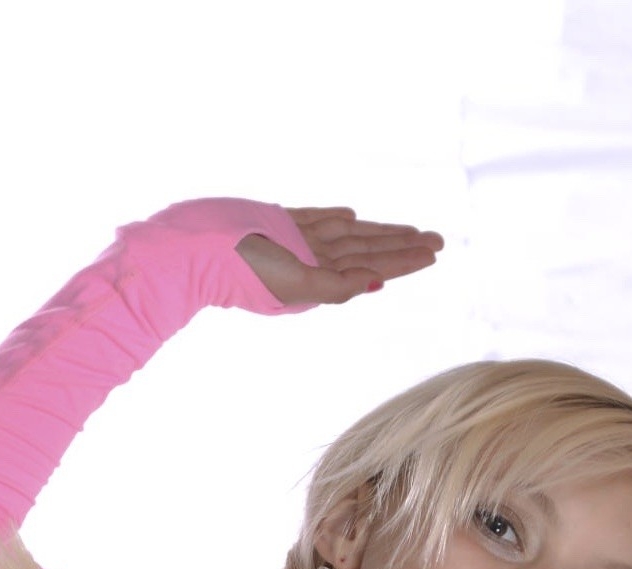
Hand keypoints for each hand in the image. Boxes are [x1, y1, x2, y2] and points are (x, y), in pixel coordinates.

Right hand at [237, 206, 443, 309]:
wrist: (195, 250)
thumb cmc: (241, 272)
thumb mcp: (293, 285)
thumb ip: (334, 287)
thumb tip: (375, 284)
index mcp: (320, 280)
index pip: (373, 266)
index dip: (404, 258)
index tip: (433, 251)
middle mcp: (313, 261)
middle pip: (368, 250)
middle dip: (402, 245)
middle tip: (437, 239)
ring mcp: (296, 241)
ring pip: (349, 235)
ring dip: (378, 232)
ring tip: (408, 230)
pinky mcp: (279, 221)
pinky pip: (317, 219)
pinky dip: (337, 218)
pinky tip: (354, 217)